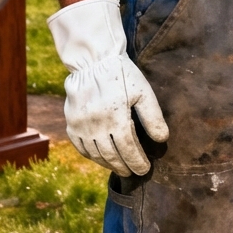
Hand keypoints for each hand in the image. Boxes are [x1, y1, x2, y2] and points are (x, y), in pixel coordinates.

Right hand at [48, 0, 168, 176]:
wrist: (93, 60)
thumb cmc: (121, 74)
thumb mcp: (142, 91)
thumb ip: (152, 116)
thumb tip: (162, 139)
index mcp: (116, 118)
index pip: (128, 149)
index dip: (137, 162)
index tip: (144, 169)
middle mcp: (96, 126)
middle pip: (112, 155)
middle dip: (124, 166)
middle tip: (133, 172)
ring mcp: (81, 126)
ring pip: (95, 154)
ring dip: (108, 164)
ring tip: (118, 167)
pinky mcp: (71, 123)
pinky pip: (80, 147)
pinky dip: (91, 156)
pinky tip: (99, 157)